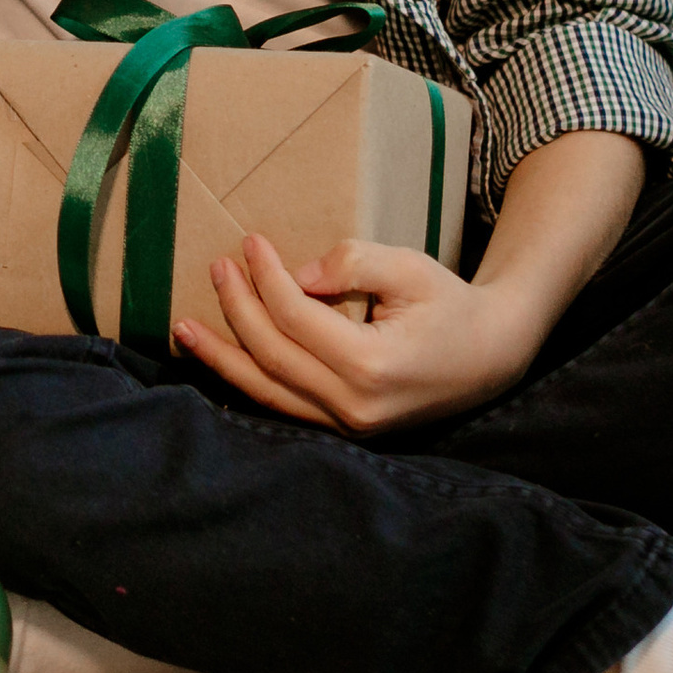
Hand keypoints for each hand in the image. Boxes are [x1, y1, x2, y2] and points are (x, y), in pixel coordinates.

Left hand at [173, 235, 542, 435]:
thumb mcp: (410, 269)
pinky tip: (218, 361)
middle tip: (218, 267)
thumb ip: (354, 263)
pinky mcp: (343, 431)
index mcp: (373, 366)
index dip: (266, 277)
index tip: (250, 242)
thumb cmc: (450, 306)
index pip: (295, 317)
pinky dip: (246, 383)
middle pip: (272, 354)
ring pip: (267, 393)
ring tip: (183, 327)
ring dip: (221, 358)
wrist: (490, 359)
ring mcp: (348, 427)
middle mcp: (354, 407)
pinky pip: (282, 408)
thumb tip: (297, 274)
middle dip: (237, 307)